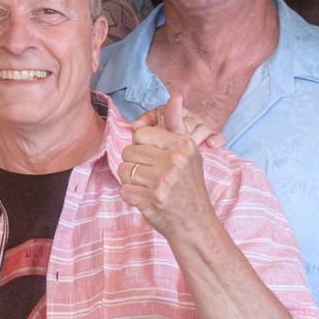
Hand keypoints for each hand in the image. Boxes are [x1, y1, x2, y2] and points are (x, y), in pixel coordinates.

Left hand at [120, 92, 217, 243]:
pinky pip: (123, 190)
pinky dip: (130, 197)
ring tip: (149, 188)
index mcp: (183, 145)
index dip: (143, 148)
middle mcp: (174, 160)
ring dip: (131, 182)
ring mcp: (162, 180)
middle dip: (135, 166)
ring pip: (123, 170)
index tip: (155, 161)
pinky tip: (146, 200)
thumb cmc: (189, 187)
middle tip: (152, 178)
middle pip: (129, 151)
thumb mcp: (188, 153)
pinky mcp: (151, 198)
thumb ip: (176, 125)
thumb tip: (175, 95)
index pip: (141, 134)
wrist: (196, 223)